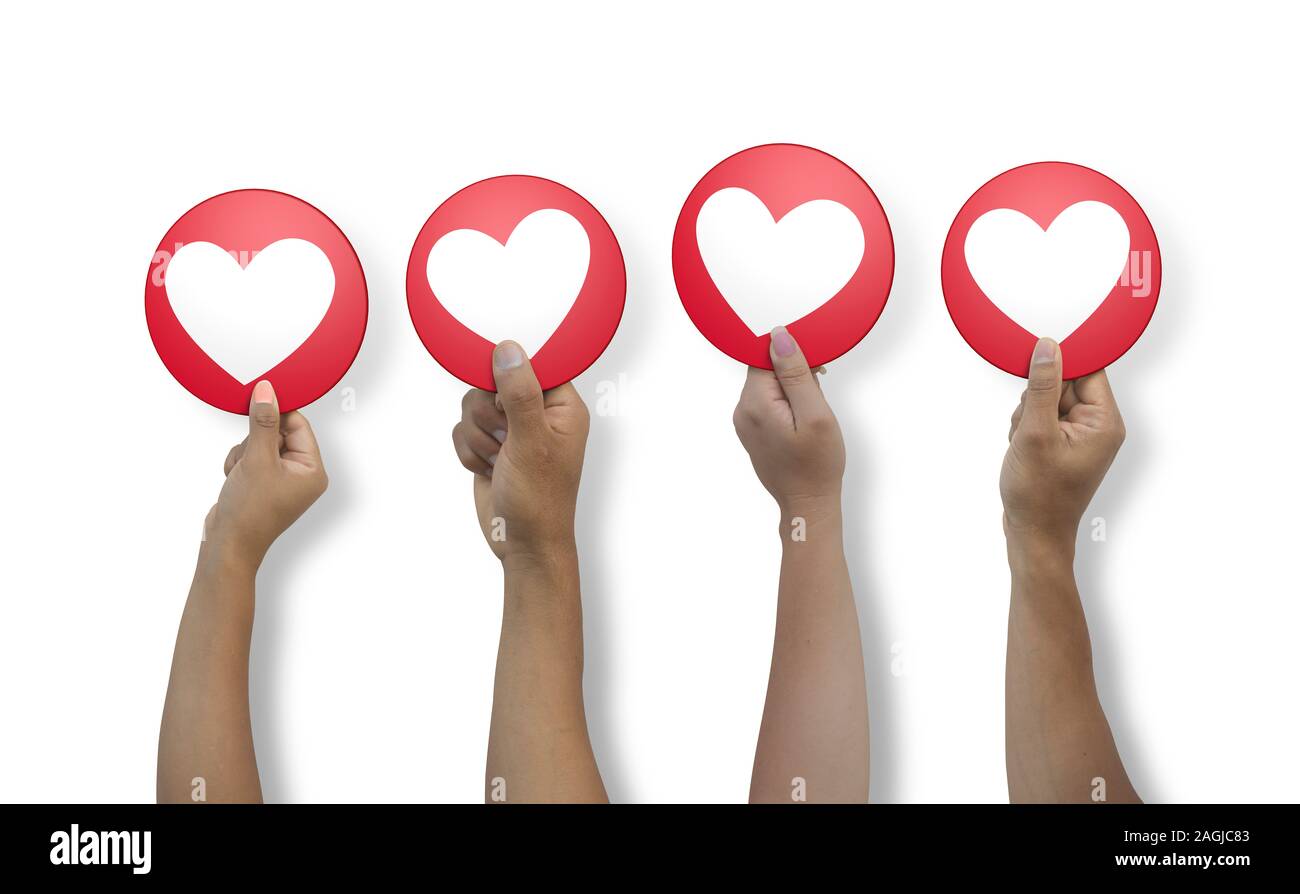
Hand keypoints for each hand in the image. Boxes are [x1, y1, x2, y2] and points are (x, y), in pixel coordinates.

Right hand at [205, 380, 328, 566]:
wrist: (227, 545)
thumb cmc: (249, 512)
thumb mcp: (257, 459)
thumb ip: (263, 422)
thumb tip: (267, 392)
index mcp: (313, 470)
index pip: (299, 425)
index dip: (277, 413)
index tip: (257, 400)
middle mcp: (301, 474)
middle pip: (277, 432)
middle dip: (256, 440)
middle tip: (249, 459)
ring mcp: (281, 479)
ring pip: (259, 443)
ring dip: (244, 453)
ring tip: (240, 474)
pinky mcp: (262, 483)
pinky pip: (250, 457)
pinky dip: (238, 464)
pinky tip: (234, 480)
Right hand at [451, 341, 589, 562]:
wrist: (522, 545)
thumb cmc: (540, 500)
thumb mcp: (532, 442)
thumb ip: (520, 394)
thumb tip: (509, 350)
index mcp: (562, 406)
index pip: (533, 364)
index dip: (511, 377)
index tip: (505, 401)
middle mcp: (537, 413)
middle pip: (493, 381)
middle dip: (490, 415)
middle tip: (506, 440)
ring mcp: (511, 429)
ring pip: (472, 405)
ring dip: (479, 437)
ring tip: (499, 461)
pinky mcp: (489, 445)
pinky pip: (461, 429)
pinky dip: (469, 452)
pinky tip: (489, 471)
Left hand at [733, 326, 845, 515]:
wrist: (807, 505)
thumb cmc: (816, 466)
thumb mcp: (815, 414)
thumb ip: (796, 374)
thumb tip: (779, 337)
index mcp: (754, 403)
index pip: (764, 355)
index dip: (792, 356)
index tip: (813, 372)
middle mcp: (742, 410)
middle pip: (766, 369)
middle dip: (794, 375)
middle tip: (815, 398)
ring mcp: (745, 421)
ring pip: (769, 385)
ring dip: (793, 390)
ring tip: (810, 415)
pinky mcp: (753, 430)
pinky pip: (769, 402)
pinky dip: (788, 404)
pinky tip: (802, 423)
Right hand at [1000, 338, 1124, 543]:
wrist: (1032, 534)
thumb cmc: (1039, 494)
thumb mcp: (1035, 434)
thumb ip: (1041, 387)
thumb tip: (1048, 347)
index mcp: (1104, 422)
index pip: (1089, 369)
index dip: (1061, 364)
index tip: (1035, 368)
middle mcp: (1098, 426)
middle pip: (1064, 383)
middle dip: (1036, 398)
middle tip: (1028, 426)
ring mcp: (1080, 436)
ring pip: (1047, 400)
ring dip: (1027, 415)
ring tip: (1024, 444)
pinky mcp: (1063, 444)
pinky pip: (1042, 418)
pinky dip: (1026, 428)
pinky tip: (1022, 449)